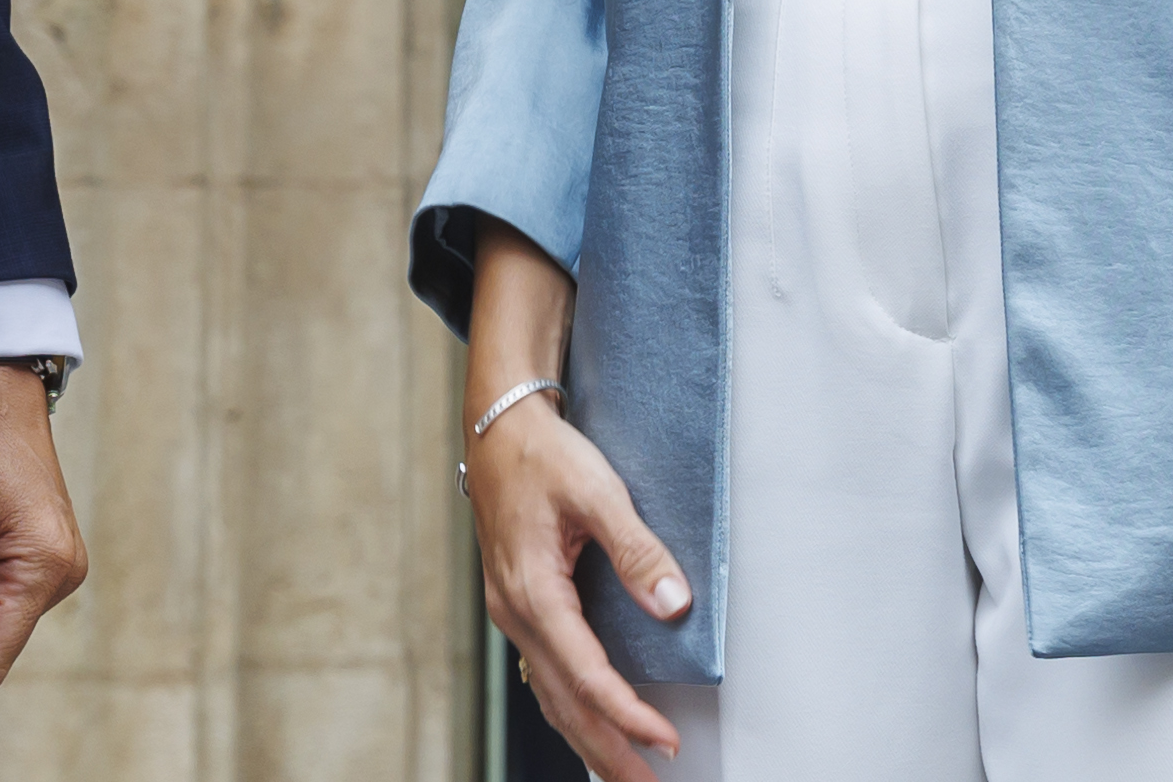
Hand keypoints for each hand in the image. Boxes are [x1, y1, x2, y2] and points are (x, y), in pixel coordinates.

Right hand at [464, 394, 690, 779]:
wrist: (498, 425)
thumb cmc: (544, 454)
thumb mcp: (596, 490)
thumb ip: (637, 549)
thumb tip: (673, 604)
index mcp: (534, 590)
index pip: (586, 673)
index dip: (627, 713)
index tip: (664, 739)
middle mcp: (516, 612)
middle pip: (564, 701)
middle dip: (607, 749)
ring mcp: (512, 613)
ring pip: (550, 695)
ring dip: (588, 738)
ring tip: (622, 772)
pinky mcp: (518, 605)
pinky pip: (542, 674)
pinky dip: (568, 708)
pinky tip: (586, 724)